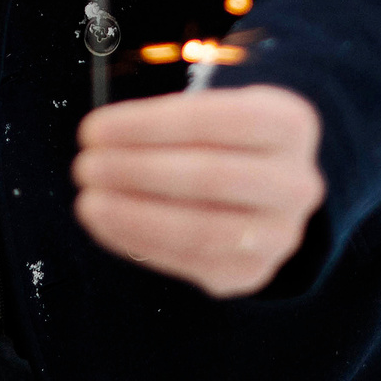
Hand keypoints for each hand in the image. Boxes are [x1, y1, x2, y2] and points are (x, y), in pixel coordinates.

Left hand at [71, 84, 324, 298]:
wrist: (266, 190)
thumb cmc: (221, 139)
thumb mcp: (212, 108)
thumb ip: (168, 117)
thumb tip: (104, 138)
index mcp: (290, 124)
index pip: (218, 119)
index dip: (149, 125)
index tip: (94, 129)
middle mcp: (296, 182)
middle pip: (211, 176)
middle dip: (137, 171)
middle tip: (84, 166)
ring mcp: (279, 234)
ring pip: (202, 229)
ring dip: (135, 216)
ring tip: (88, 202)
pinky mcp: (252, 272)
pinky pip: (190, 262)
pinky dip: (140, 243)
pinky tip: (106, 224)